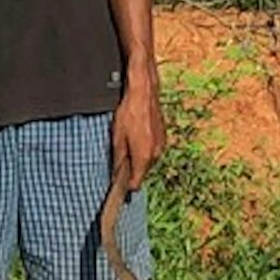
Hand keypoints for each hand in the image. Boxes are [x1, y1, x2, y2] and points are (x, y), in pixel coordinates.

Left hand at [111, 67, 165, 191]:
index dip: (126, 186)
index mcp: (143, 157)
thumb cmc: (129, 113)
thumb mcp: (117, 138)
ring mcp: (161, 146)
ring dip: (139, 157)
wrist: (144, 93)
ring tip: (129, 141)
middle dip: (131, 169)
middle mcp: (155, 155)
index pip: (136, 184)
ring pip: (148, 161)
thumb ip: (117, 160)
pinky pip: (153, 150)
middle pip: (142, 172)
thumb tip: (115, 175)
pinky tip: (137, 135)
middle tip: (120, 155)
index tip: (118, 185)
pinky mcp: (164, 138)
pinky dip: (145, 148)